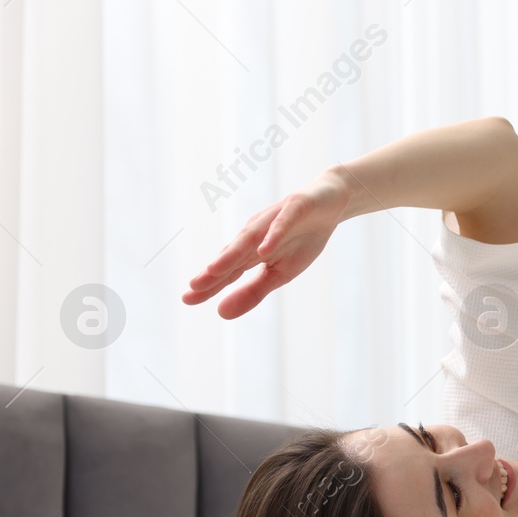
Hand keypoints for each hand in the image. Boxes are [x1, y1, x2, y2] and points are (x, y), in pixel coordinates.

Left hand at [182, 169, 352, 318]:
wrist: (331, 202)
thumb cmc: (302, 239)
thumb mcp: (281, 274)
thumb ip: (253, 292)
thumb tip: (221, 313)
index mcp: (252, 252)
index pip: (227, 271)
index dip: (208, 285)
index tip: (187, 300)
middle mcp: (256, 234)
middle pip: (232, 254)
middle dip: (213, 271)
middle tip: (193, 287)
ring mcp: (274, 220)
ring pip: (250, 237)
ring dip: (232, 254)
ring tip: (215, 270)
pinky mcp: (295, 207)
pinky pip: (282, 223)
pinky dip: (272, 236)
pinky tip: (265, 251)